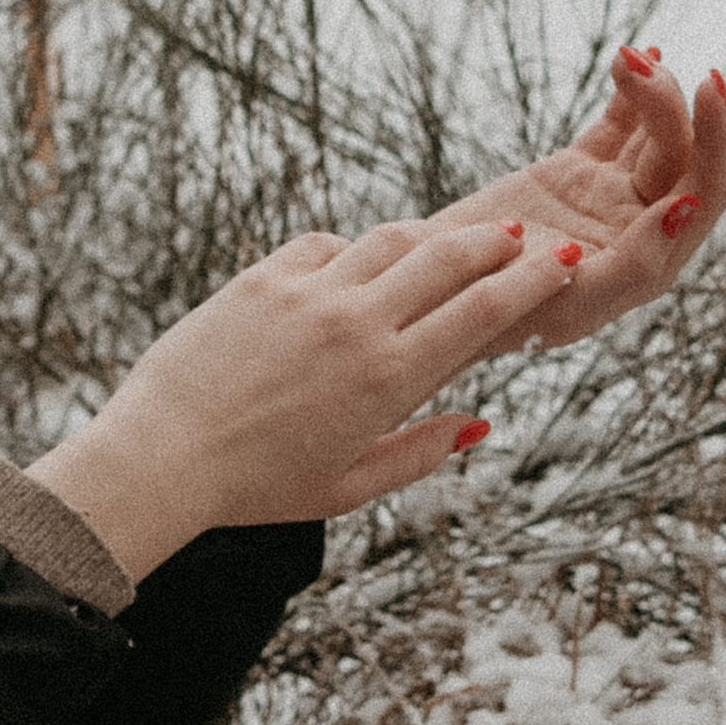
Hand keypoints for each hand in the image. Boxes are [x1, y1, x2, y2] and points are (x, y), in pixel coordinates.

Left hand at [25, 220, 578, 581]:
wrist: (162, 457)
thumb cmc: (257, 487)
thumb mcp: (350, 488)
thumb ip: (421, 453)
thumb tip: (480, 424)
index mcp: (390, 379)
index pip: (485, 311)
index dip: (534, 280)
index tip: (563, 263)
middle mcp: (356, 324)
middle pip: (450, 258)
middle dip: (498, 244)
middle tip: (524, 239)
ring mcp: (307, 293)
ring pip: (391, 240)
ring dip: (433, 237)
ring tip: (457, 242)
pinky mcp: (261, 277)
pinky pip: (325, 244)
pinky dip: (353, 250)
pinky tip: (361, 264)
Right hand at [415, 47, 725, 353]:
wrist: (432, 290)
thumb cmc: (501, 314)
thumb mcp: (570, 304)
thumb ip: (635, 264)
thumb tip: (687, 208)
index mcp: (649, 264)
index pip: (703, 196)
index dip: (716, 145)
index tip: (705, 92)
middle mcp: (640, 227)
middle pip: (683, 156)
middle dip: (677, 108)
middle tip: (653, 69)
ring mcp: (611, 194)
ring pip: (653, 132)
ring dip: (653, 89)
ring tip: (626, 59)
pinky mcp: (579, 170)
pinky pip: (619, 123)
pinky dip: (631, 91)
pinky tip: (641, 52)